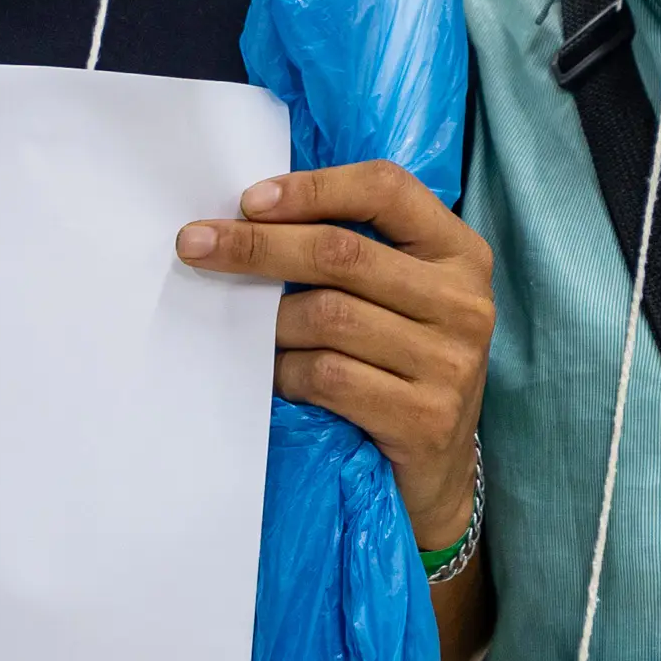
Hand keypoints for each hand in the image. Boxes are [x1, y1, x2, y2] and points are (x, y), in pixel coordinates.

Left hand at [177, 163, 492, 558]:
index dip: (314, 189)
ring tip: (246, 331)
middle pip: (342, 253)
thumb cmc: (404, 366)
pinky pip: (328, 377)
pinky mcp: (425, 417)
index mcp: (460, 253)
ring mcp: (450, 362)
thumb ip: (356, 255)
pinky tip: (274, 376)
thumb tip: (250, 218)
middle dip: (258, 246)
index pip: (386, 189)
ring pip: (327, 316)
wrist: (440, 472)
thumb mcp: (402, 297)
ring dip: (271, 323)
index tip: (248, 201)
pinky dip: (286, 373)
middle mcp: (464, 302)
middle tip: (196, 244)